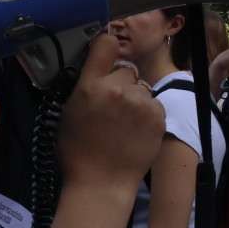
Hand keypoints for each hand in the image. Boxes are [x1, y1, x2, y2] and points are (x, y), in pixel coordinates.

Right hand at [57, 33, 165, 189]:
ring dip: (136, 99)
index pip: (106, 44)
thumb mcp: (70, 112)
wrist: (102, 183)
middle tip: (115, 105)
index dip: (108, 47)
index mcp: (90, 86)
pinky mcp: (158, 115)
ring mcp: (140, 102)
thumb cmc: (78, 152)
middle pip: (127, 70)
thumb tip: (97, 70)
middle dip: (122, 83)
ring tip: (127, 123)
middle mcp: (117, 89)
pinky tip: (138, 130)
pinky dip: (148, 114)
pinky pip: (154, 104)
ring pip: (142, 88)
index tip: (108, 56)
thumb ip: (85, 86)